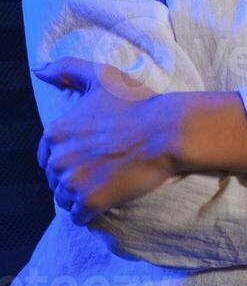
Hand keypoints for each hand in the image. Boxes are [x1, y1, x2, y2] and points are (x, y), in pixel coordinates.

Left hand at [34, 58, 182, 224]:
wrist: (168, 131)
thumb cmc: (138, 103)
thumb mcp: (102, 76)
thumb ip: (67, 69)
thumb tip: (39, 71)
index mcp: (55, 133)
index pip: (47, 156)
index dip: (69, 156)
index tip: (92, 154)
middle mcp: (57, 160)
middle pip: (56, 179)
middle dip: (75, 176)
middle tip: (103, 168)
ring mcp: (73, 183)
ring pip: (65, 198)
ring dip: (81, 195)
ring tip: (105, 184)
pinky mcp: (90, 202)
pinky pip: (79, 216)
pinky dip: (89, 212)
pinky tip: (106, 199)